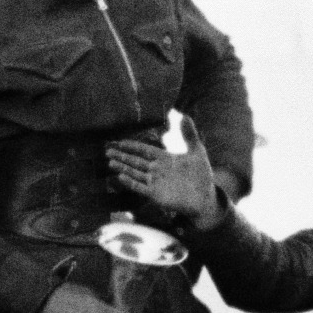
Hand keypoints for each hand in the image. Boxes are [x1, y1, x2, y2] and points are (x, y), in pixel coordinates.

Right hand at [106, 134, 225, 229]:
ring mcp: (155, 183)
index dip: (132, 146)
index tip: (120, 142)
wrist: (206, 198)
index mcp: (165, 159)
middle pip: (135, 161)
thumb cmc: (201, 176)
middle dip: (122, 156)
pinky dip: (130, 182)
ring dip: (123, 167)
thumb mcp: (197, 151)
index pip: (144, 150)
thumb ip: (189, 134)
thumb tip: (184, 115)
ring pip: (135, 173)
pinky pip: (140, 187)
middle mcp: (157, 170)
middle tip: (107, 151)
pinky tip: (120, 177)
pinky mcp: (156, 195)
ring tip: (110, 162)